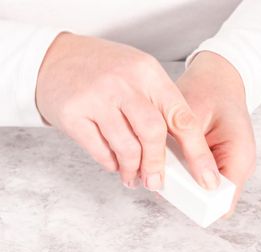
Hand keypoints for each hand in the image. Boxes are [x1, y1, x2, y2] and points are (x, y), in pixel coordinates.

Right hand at [36, 33, 220, 190]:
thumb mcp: (136, 73)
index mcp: (147, 72)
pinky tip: (114, 164)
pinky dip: (111, 164)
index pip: (181, 117)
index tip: (207, 178)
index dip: (197, 152)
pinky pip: (99, 151)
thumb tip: (182, 151)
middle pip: (153, 134)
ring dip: (132, 170)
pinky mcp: (73, 114)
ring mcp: (97, 98)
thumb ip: (158, 104)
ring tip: (133, 177)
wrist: (53, 58)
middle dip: (158, 165)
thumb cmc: (101, 70)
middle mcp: (124, 83)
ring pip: (126, 147)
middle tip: (157, 183)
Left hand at [176, 51, 255, 216]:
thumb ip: (185, 148)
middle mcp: (238, 168)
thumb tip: (169, 176)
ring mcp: (230, 166)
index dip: (194, 201)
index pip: (220, 203)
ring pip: (202, 191)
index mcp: (239, 158)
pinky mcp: (219, 162)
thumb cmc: (210, 90)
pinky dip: (183, 172)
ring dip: (181, 183)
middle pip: (210, 201)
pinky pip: (199, 177)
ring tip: (160, 164)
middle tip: (158, 174)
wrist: (220, 76)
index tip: (170, 188)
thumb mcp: (192, 117)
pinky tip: (167, 159)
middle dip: (183, 192)